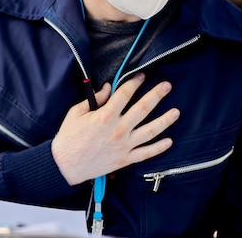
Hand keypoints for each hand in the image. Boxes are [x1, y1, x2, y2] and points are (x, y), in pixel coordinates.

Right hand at [51, 73, 178, 184]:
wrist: (65, 165)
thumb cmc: (68, 137)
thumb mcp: (76, 112)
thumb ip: (95, 99)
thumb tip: (107, 87)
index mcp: (105, 115)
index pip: (124, 94)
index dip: (134, 82)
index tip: (142, 76)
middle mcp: (118, 129)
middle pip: (143, 108)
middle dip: (156, 95)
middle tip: (167, 86)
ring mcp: (124, 145)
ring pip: (151, 131)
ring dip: (165, 120)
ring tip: (177, 112)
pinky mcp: (125, 159)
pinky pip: (146, 153)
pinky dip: (159, 148)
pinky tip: (169, 141)